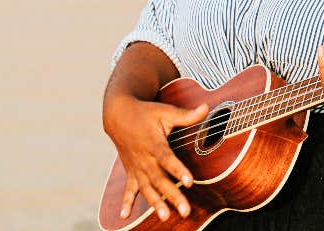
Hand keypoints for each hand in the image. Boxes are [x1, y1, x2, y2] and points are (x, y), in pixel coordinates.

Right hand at [102, 95, 207, 221]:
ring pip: (147, 188)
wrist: (118, 115)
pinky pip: (128, 189)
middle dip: (173, 196)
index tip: (190, 182)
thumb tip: (206, 107)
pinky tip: (124, 216)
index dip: (178, 170)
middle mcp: (144, 159)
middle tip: (185, 210)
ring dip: (155, 203)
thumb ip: (186, 115)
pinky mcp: (131, 172)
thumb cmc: (145, 113)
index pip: (167, 159)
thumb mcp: (165, 111)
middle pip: (160, 180)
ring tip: (165, 216)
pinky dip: (126, 202)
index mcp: (153, 143)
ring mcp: (136, 167)